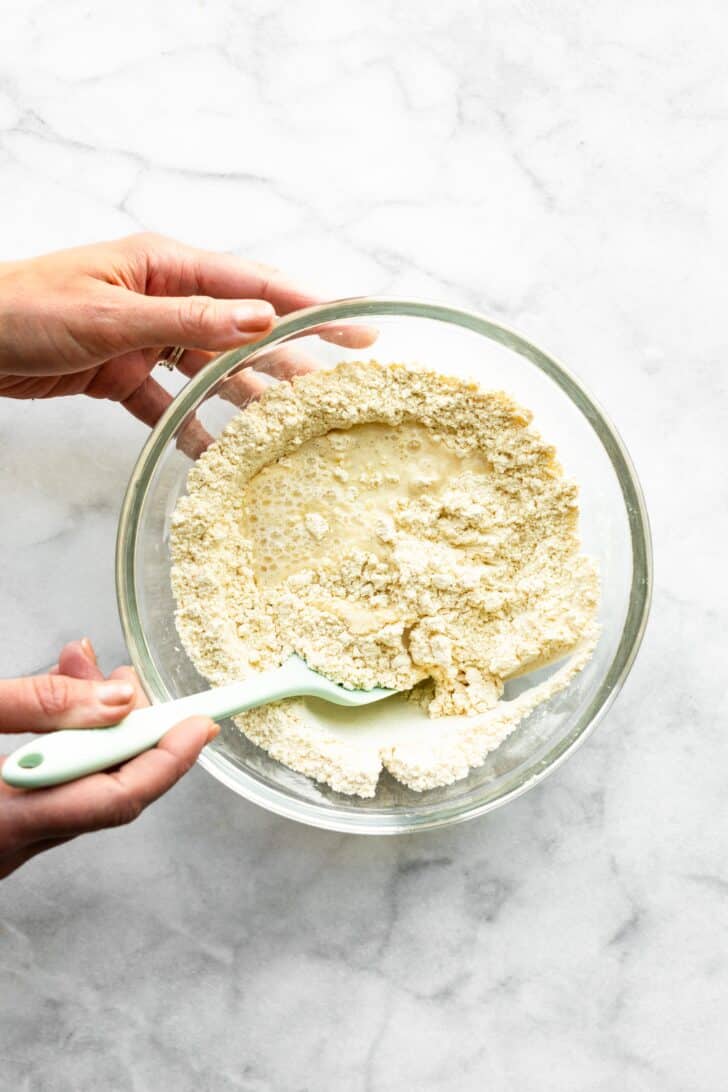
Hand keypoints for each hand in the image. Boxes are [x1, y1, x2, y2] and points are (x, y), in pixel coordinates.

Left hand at [0, 233, 371, 439]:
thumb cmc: (25, 309)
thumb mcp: (110, 313)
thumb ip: (186, 320)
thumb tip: (260, 320)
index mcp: (166, 266)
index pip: (253, 286)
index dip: (310, 307)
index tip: (356, 325)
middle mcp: (163, 298)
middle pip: (242, 332)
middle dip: (290, 359)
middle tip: (337, 388)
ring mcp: (145, 338)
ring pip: (211, 372)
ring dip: (245, 398)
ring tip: (288, 427)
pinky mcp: (124, 374)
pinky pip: (169, 405)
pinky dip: (190, 428)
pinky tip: (216, 453)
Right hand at [0, 639, 215, 879]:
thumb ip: (40, 705)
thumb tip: (118, 700)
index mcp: (8, 822)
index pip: (118, 798)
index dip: (169, 758)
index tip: (203, 724)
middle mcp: (11, 845)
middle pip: (106, 790)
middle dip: (130, 728)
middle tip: (128, 680)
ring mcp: (6, 843)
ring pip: (79, 786)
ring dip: (95, 730)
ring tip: (86, 676)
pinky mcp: (1, 828)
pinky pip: (53, 788)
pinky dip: (65, 744)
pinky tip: (57, 706)